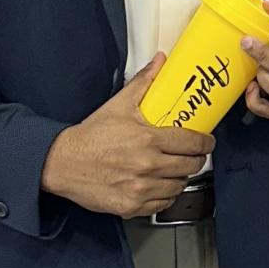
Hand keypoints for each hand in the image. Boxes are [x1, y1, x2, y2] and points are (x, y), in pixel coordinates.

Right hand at [40, 57, 209, 215]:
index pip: (193, 143)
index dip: (205, 143)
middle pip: (190, 166)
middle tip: (190, 155)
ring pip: (179, 186)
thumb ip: (144, 83)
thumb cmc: (91, 136)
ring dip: (180, 178)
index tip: (206, 142)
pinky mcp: (131, 206)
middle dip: (195, 159)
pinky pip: (162, 204)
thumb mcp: (119, 105)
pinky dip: (165, 196)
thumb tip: (160, 62)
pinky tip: (159, 185)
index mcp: (148, 139)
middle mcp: (147, 166)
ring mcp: (140, 188)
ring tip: (174, 170)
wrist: (62, 163)